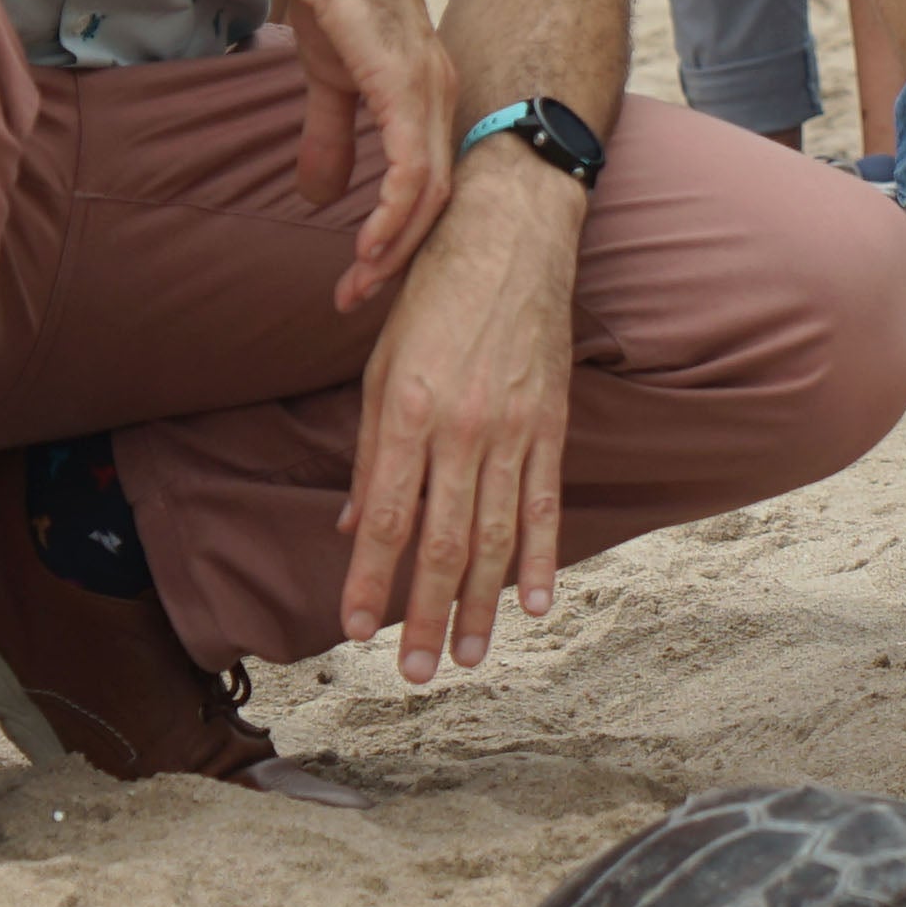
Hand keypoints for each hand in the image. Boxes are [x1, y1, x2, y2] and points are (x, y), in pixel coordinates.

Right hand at [269, 0, 457, 309]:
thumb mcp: (327, 80)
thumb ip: (328, 137)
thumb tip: (322, 198)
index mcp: (428, 98)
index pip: (430, 185)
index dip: (400, 236)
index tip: (365, 276)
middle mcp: (441, 98)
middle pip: (438, 204)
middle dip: (400, 260)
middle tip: (359, 301)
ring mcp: (429, 93)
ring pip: (430, 199)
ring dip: (392, 251)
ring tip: (357, 287)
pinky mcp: (406, 87)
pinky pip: (412, 174)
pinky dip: (392, 219)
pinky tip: (366, 250)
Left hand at [335, 165, 580, 679]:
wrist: (510, 233)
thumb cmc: (433, 293)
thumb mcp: (380, 364)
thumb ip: (369, 450)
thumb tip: (354, 526)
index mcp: (408, 410)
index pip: (385, 516)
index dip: (370, 581)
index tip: (356, 632)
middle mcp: (461, 427)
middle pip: (441, 541)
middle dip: (424, 614)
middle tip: (415, 673)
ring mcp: (513, 429)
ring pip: (495, 535)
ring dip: (478, 603)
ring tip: (465, 656)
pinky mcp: (552, 423)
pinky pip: (547, 503)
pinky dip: (542, 558)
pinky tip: (535, 605)